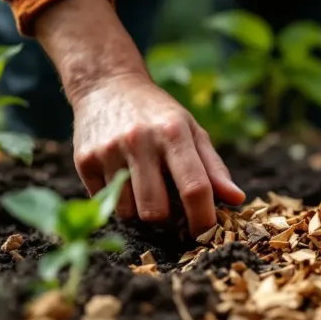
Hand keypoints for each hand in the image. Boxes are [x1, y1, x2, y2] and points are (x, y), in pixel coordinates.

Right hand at [72, 73, 245, 236]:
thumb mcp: (192, 131)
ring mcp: (108, 151)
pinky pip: (105, 203)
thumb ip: (214, 168)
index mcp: (173, 133)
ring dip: (141, 213)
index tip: (207, 234)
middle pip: (156, 211)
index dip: (203, 219)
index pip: (194, 188)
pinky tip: (125, 180)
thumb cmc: (159, 115)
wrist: (108, 85)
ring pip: (129, 213)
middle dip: (168, 221)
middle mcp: (139, 142)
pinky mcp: (84, 160)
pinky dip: (119, 201)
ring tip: (147, 191)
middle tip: (173, 210)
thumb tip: (237, 200)